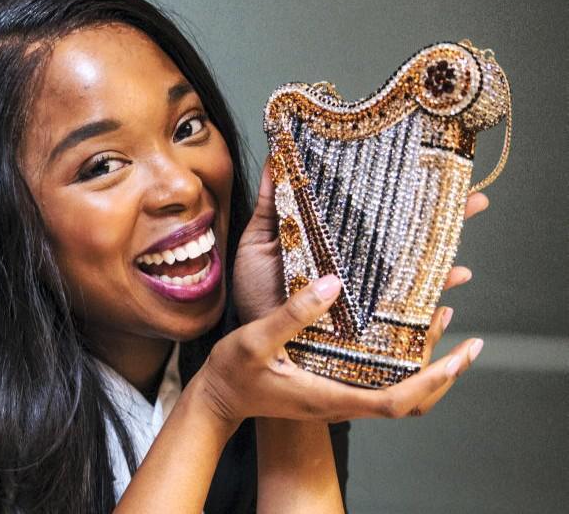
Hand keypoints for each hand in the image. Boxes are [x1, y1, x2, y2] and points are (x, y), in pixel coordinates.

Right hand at [195, 274, 482, 426]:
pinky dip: (403, 363)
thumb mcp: (256, 340)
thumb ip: (293, 315)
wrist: (219, 398)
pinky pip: (381, 383)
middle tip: (468, 340)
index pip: (396, 401)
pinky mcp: (333, 387)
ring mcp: (339, 397)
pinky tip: (403, 333)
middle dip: (443, 373)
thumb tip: (334, 285)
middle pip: (410, 401)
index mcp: (329, 396)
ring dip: (427, 365)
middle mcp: (342, 401)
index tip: (460, 356)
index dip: (433, 380)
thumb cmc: (234, 374)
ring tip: (442, 322)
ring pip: (399, 393)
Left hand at [232, 155, 489, 324]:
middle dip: (440, 215)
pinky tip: (451, 285)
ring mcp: (362, 289)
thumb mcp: (260, 239)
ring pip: (412, 267)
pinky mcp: (364, 318)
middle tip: (473, 198)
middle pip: (402, 234)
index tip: (429, 164)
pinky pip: (404, 308)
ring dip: (443, 252)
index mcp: (332, 237)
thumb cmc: (254, 287)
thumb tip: (277, 153)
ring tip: (467, 236)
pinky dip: (428, 297)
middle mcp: (354, 261)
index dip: (400, 190)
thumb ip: (271, 201)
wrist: (252, 334)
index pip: (371, 210)